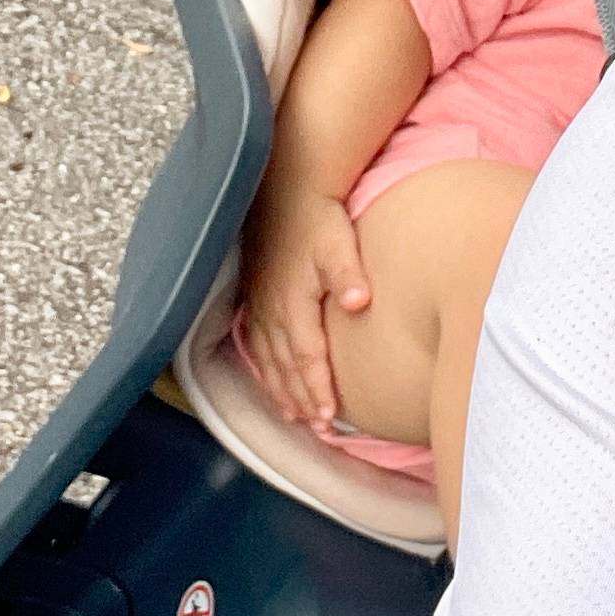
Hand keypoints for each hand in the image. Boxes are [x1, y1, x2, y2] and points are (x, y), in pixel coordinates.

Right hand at [241, 193, 371, 429]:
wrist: (287, 186)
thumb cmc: (318, 215)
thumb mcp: (338, 241)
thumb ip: (348, 274)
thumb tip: (360, 302)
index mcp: (292, 301)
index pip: (306, 357)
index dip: (317, 389)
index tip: (329, 418)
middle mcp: (271, 308)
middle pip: (285, 366)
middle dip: (301, 399)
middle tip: (318, 429)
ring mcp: (259, 302)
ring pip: (268, 358)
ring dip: (280, 389)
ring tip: (295, 416)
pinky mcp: (255, 294)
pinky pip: (255, 342)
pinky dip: (264, 366)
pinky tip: (271, 377)